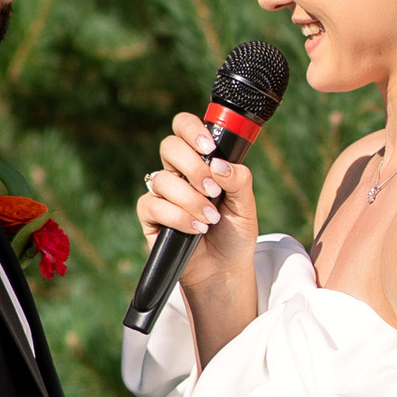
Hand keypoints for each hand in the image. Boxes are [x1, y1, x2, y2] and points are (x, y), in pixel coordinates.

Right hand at [137, 111, 258, 359]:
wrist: (224, 269)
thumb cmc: (235, 233)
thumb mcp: (246, 205)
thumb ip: (239, 180)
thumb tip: (219, 164)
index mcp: (200, 161)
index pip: (184, 127)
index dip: (191, 129)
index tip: (209, 147)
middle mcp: (177, 173)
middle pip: (169, 146)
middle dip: (193, 166)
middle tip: (213, 190)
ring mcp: (161, 194)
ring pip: (162, 179)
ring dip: (190, 199)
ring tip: (211, 219)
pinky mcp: (150, 217)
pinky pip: (152, 205)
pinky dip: (177, 217)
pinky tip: (196, 229)